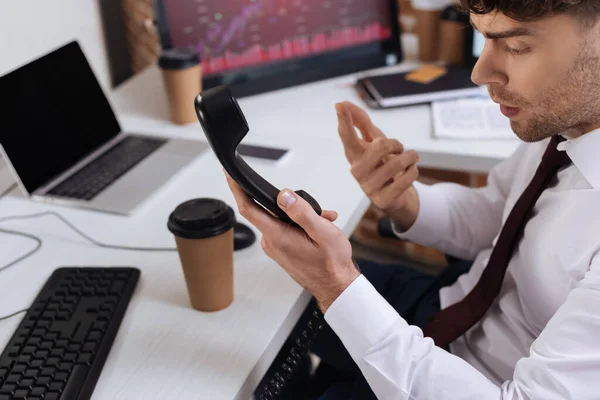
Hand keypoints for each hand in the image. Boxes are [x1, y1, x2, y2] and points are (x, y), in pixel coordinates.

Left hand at [225, 174, 359, 312]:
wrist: (336, 288)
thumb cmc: (332, 264)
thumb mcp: (323, 232)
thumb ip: (302, 212)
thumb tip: (284, 195)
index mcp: (278, 237)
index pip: (249, 209)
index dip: (237, 189)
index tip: (230, 175)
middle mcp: (272, 242)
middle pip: (270, 210)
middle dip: (293, 204)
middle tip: (317, 210)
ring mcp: (275, 247)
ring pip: (281, 219)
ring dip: (302, 215)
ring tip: (323, 222)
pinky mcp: (281, 249)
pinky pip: (285, 228)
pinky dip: (301, 224)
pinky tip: (318, 228)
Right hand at [336, 101, 419, 230]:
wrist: (396, 196)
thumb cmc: (382, 164)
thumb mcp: (373, 141)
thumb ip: (360, 122)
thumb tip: (342, 103)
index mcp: (353, 155)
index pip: (347, 135)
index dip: (344, 120)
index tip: (340, 105)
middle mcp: (357, 171)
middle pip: (380, 145)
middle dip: (396, 144)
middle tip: (398, 148)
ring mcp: (368, 187)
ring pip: (398, 162)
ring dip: (410, 157)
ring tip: (410, 159)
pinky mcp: (383, 200)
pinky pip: (407, 177)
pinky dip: (413, 171)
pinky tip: (408, 173)